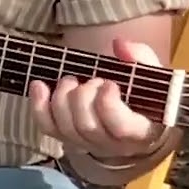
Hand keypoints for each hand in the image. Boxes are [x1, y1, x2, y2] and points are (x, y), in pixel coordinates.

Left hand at [28, 38, 166, 160]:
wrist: (134, 117)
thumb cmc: (143, 94)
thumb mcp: (149, 75)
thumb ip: (140, 57)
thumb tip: (120, 45)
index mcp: (139, 130)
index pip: (120, 126)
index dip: (108, 103)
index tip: (108, 82)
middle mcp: (113, 144)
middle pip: (87, 125)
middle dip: (83, 95)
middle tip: (92, 80)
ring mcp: (88, 143)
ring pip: (65, 128)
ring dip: (62, 98)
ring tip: (71, 81)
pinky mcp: (67, 138)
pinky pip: (48, 127)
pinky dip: (38, 106)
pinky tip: (39, 86)